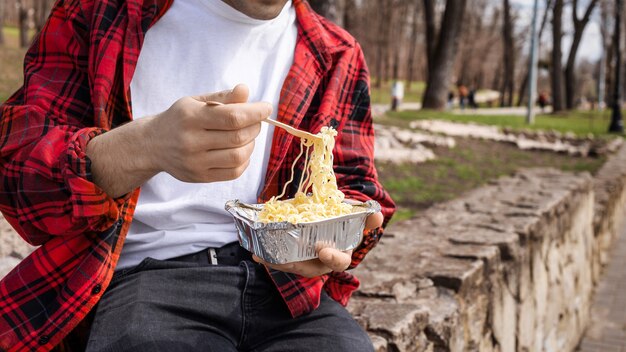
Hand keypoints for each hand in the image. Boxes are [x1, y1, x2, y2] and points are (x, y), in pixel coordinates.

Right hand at [145, 84, 271, 182]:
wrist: (152, 145)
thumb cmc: (180, 119)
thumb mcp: (196, 102)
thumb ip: (223, 97)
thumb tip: (245, 90)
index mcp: (190, 117)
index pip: (232, 116)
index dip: (255, 112)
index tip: (267, 107)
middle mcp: (191, 141)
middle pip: (238, 137)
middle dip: (255, 127)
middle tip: (256, 121)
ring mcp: (195, 162)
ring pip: (238, 156)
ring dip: (251, 144)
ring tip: (247, 136)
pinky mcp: (200, 177)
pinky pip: (233, 172)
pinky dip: (245, 160)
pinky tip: (241, 150)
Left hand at [253, 211, 383, 277]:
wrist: (329, 220)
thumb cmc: (344, 221)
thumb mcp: (356, 218)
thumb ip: (366, 217)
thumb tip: (377, 215)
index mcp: (340, 254)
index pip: (339, 262)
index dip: (332, 258)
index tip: (323, 250)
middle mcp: (322, 262)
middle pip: (307, 267)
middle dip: (294, 264)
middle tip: (283, 258)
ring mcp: (306, 261)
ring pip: (290, 265)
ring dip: (275, 261)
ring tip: (261, 254)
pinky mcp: (292, 256)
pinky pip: (280, 259)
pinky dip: (268, 256)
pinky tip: (256, 251)